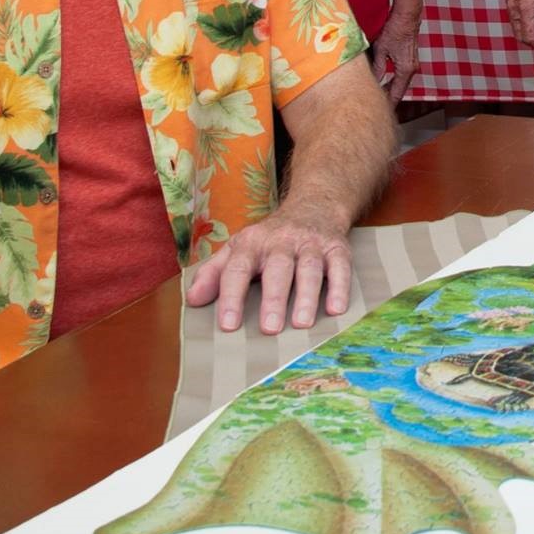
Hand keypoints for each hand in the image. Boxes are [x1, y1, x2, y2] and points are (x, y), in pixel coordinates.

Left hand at [184, 206, 353, 333]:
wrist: (315, 205)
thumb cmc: (271, 238)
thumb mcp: (239, 248)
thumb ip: (214, 273)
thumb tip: (192, 300)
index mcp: (252, 242)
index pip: (238, 268)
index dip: (231, 296)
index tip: (228, 325)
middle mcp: (282, 241)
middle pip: (277, 268)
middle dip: (274, 297)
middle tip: (270, 328)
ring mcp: (311, 243)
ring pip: (309, 267)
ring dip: (307, 295)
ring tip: (302, 323)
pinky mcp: (337, 247)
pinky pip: (340, 266)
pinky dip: (340, 286)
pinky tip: (336, 308)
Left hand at [371, 0, 422, 101]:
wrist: (408, 13)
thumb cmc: (396, 28)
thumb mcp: (381, 49)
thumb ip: (377, 67)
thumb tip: (372, 81)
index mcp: (405, 69)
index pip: (396, 94)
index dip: (387, 104)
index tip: (379, 111)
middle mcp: (412, 68)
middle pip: (399, 90)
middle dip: (387, 98)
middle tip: (375, 104)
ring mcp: (412, 63)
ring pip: (400, 82)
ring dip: (390, 88)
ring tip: (377, 94)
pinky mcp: (410, 57)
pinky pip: (401, 74)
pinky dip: (393, 79)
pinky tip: (384, 79)